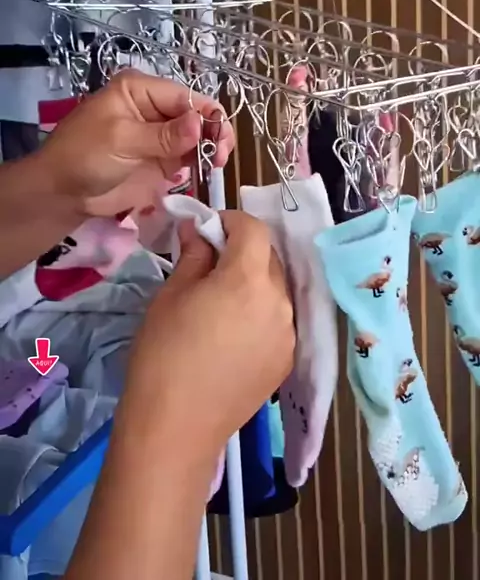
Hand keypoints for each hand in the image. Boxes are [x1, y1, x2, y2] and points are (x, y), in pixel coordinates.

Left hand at [35, 70, 234, 217]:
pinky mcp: (163, 160)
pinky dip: (203, 162)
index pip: (185, 96)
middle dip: (213, 131)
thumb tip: (201, 124)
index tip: (217, 138)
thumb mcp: (122, 140)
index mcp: (141, 90)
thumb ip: (164, 135)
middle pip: (197, 114)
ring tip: (218, 164)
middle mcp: (155, 108)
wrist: (63, 193)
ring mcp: (161, 135)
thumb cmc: (84, 156)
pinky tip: (209, 171)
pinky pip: (191, 156)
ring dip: (212, 148)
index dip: (206, 115)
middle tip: (222, 155)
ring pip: (199, 136)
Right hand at [121, 211, 294, 455]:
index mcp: (250, 279)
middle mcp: (280, 302)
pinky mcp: (286, 360)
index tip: (206, 231)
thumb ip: (193, 255)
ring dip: (252, 283)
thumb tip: (198, 229)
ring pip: (275, 290)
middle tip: (208, 265)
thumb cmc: (163, 353)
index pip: (254, 229)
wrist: (175, 428)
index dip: (230, 221)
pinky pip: (277, 321)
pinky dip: (259, 314)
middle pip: (269, 258)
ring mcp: (288, 334)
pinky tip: (231, 334)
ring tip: (219, 304)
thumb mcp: (171, 295)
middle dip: (242, 252)